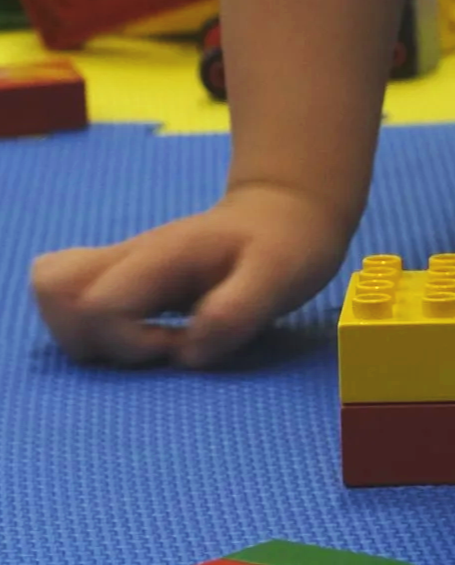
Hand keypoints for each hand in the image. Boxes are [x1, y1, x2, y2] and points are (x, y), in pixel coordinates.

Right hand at [32, 180, 351, 367]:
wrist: (285, 211)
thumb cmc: (287, 244)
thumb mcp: (280, 276)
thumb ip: (236, 311)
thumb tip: (188, 352)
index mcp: (162, 256)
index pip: (98, 303)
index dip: (128, 342)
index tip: (175, 345)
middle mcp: (131, 257)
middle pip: (58, 294)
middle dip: (94, 340)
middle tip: (155, 346)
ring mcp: (122, 264)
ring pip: (57, 294)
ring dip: (88, 336)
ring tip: (147, 343)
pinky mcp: (125, 278)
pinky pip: (75, 299)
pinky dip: (95, 330)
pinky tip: (146, 335)